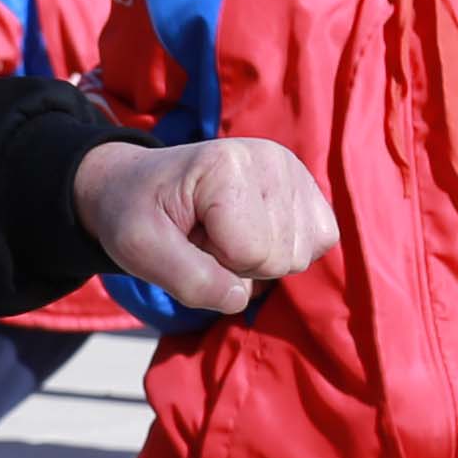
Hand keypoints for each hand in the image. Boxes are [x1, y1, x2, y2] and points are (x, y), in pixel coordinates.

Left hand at [72, 135, 335, 317]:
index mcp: (226, 165)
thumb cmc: (136, 214)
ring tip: (222, 231)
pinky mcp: (306, 186)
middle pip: (281, 258)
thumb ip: (188, 279)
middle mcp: (270, 158)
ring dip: (258, 259)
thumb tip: (239, 299)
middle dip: (238, 264)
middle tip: (203, 235)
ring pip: (301, 255)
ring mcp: (294, 169)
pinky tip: (250, 230)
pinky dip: (285, 250)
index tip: (186, 236)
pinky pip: (320, 241)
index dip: (215, 264)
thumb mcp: (138, 249)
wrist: (136, 185)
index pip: (250, 254)